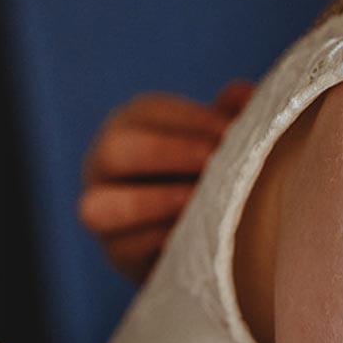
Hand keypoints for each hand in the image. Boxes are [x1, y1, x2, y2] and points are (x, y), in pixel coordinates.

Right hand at [79, 81, 253, 282]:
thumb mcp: (212, 141)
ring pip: (98, 206)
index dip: (191, 120)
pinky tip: (190, 234)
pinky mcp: (115, 251)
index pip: (149, 113)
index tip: (233, 130)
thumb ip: (226, 116)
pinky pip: (123, 247)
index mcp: (129, 125)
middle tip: (213, 159)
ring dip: (149, 203)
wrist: (188, 233)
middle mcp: (104, 163)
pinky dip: (156, 240)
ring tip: (194, 199)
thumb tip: (244, 91)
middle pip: (115, 150)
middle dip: (167, 153)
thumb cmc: (199, 172)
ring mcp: (102, 209)